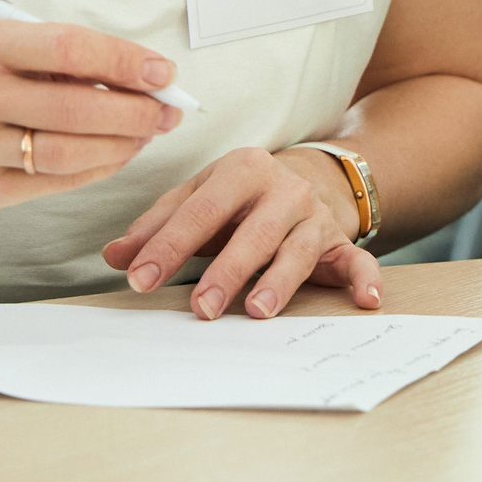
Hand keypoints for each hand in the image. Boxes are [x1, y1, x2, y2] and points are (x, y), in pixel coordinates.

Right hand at [0, 19, 181, 214]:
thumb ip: (60, 59)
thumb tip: (140, 73)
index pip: (69, 48)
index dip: (125, 61)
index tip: (163, 72)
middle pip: (75, 108)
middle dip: (135, 111)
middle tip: (167, 111)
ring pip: (67, 152)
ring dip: (121, 146)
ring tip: (146, 135)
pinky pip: (53, 183)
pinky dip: (95, 169)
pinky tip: (115, 156)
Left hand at [101, 146, 380, 319]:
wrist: (308, 178)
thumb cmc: (240, 198)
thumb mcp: (199, 198)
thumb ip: (158, 227)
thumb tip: (115, 256)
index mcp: (242, 170)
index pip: (200, 209)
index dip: (169, 245)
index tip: (140, 279)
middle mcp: (283, 189)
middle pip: (253, 233)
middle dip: (225, 271)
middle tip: (199, 308)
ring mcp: (314, 216)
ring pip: (297, 251)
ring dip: (279, 282)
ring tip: (257, 310)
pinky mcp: (339, 242)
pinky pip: (358, 261)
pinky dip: (366, 280)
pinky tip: (367, 301)